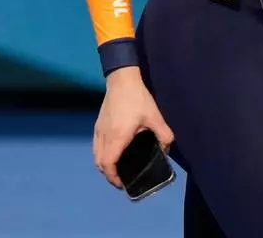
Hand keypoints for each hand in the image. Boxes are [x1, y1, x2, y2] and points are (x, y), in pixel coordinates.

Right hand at [92, 66, 174, 188]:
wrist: (121, 79)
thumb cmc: (137, 98)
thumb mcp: (155, 116)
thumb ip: (163, 135)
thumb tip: (166, 149)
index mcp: (118, 137)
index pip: (108, 164)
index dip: (113, 178)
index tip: (122, 184)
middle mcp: (105, 135)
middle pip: (99, 163)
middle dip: (108, 174)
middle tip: (122, 178)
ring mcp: (99, 129)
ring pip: (96, 154)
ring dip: (104, 165)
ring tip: (117, 167)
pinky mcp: (98, 124)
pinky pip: (96, 146)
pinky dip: (102, 154)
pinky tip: (113, 152)